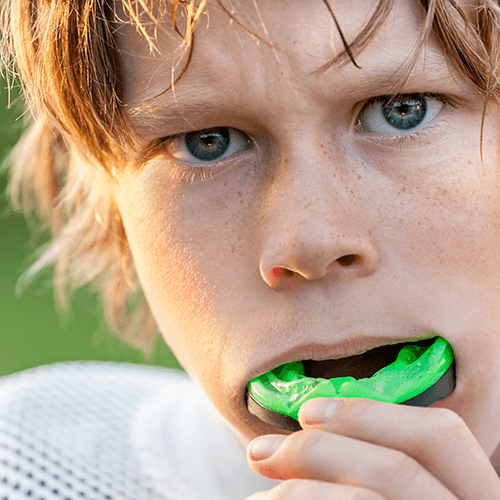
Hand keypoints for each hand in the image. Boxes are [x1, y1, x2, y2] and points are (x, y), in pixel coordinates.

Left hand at [245, 398, 499, 498]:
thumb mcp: (397, 499)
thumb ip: (375, 475)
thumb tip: (312, 428)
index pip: (442, 437)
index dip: (371, 414)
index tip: (309, 411)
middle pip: (397, 466)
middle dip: (317, 449)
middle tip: (258, 452)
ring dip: (298, 491)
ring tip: (258, 499)